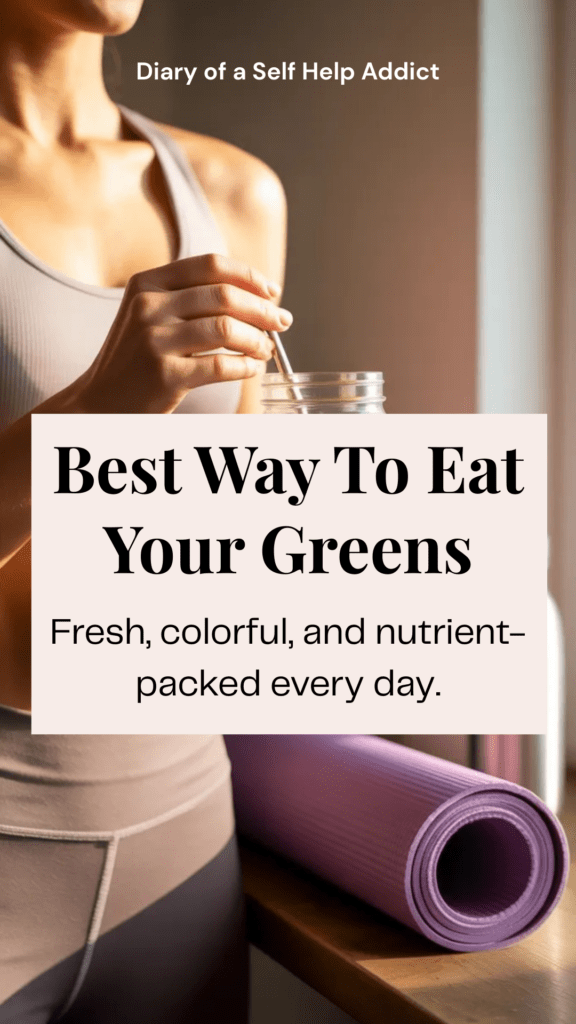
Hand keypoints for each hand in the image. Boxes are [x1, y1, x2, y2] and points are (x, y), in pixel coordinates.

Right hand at [73, 253, 291, 412]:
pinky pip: (222, 365)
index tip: (272, 292)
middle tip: (282, 323)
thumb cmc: (136, 358)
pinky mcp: (165, 375)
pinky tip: (252, 368)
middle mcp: (148, 306)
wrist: (99, 401)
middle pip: (224, 295)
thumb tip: (257, 296)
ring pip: (226, 329)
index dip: (249, 276)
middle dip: (263, 310)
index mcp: (147, 283)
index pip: (210, 265)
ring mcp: (155, 341)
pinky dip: (246, 367)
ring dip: (257, 340)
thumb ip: (191, 298)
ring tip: (265, 350)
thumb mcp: (151, 315)